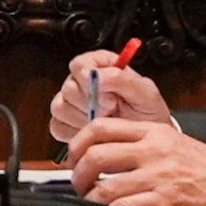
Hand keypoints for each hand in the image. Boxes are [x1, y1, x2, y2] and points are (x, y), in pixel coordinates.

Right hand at [48, 49, 171, 146]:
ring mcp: (70, 103)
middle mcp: (81, 82)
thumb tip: (96, 75)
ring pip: (60, 107)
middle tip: (111, 110)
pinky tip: (93, 132)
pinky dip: (75, 132)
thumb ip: (122, 79)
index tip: (103, 91)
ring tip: (104, 122)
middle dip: (91, 104)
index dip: (88, 78)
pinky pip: (58, 126)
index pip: (80, 64)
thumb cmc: (148, 114)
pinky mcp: (63, 123)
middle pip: (68, 87)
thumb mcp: (146, 93)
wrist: (144, 142)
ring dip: (84, 119)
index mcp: (100, 66)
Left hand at [63, 116, 205, 205]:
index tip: (73, 157)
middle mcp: (153, 149)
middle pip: (95, 154)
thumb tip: (113, 156)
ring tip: (92, 205)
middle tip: (78, 185)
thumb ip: (145, 146)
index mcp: (155, 131)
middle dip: (77, 173)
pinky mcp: (167, 201)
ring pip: (104, 184)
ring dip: (90, 199)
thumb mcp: (177, 145)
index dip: (77, 143)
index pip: (100, 127)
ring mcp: (159, 175)